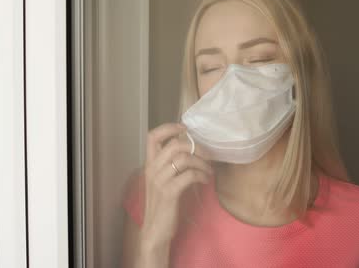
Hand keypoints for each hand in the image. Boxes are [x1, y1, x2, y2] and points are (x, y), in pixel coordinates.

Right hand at [139, 122, 213, 251]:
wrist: (155, 230)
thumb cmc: (162, 205)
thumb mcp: (163, 181)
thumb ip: (170, 166)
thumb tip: (190, 150)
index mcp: (149, 164)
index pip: (152, 137)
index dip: (168, 128)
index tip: (184, 128)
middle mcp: (152, 169)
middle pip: (174, 145)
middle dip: (195, 147)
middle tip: (207, 156)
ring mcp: (160, 181)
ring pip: (184, 158)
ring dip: (202, 163)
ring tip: (209, 171)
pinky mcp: (169, 192)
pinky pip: (189, 175)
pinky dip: (201, 175)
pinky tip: (206, 181)